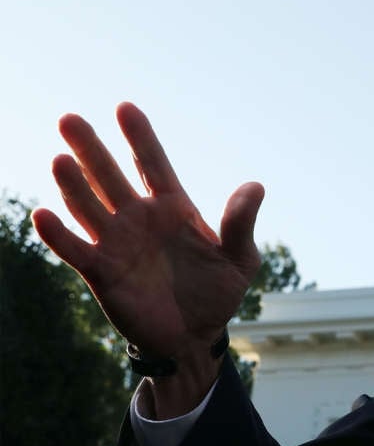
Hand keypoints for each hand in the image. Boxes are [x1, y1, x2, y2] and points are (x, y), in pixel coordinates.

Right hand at [32, 102, 263, 414]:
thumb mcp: (239, 258)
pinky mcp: (101, 272)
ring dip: (73, 185)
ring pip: (88, 206)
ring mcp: (116, 243)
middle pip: (111, 176)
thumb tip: (256, 186)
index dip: (140, 137)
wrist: (195, 337)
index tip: (125, 108)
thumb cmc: (218, 292)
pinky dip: (59, 234)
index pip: (153, 164)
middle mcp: (139, 218)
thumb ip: (241, 223)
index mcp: (173, 207)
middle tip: (71, 119)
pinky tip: (45, 215)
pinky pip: (76, 249)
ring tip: (61, 159)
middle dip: (92, 149)